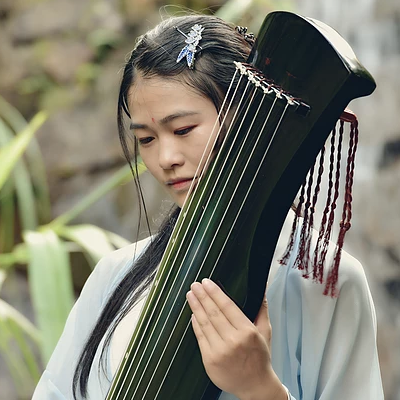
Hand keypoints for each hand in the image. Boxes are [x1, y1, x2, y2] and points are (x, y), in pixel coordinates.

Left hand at [186, 278, 286, 399]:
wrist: (255, 386)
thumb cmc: (260, 358)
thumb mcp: (265, 331)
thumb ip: (261, 308)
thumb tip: (261, 289)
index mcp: (247, 332)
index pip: (227, 306)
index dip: (215, 292)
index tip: (207, 282)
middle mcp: (232, 341)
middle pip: (213, 312)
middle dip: (202, 296)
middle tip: (195, 285)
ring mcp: (219, 352)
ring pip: (204, 323)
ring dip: (195, 307)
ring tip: (191, 295)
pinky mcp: (209, 361)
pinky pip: (200, 338)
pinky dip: (195, 324)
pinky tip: (193, 314)